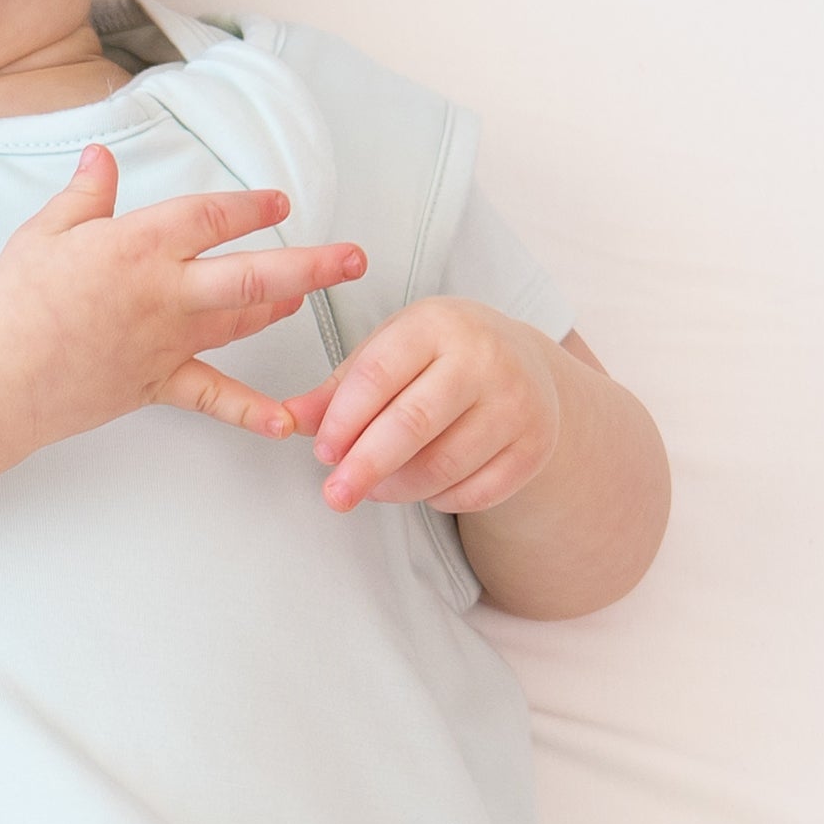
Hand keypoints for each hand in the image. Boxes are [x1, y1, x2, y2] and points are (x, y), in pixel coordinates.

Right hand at [0, 149, 365, 457]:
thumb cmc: (12, 302)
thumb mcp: (45, 233)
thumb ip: (86, 195)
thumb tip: (101, 159)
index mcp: (142, 243)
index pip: (214, 216)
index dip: (252, 206)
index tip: (278, 202)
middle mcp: (167, 290)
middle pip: (255, 271)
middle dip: (312, 263)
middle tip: (355, 258)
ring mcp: (167, 340)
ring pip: (241, 322)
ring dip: (280, 308)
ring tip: (305, 297)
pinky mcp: (156, 383)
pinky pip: (212, 398)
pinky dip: (249, 412)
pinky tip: (286, 422)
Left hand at [289, 299, 564, 514]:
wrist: (524, 364)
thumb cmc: (436, 360)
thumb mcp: (387, 355)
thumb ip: (336, 390)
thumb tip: (288, 419)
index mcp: (437, 324)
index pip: (377, 375)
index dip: (342, 421)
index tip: (322, 453)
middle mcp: (485, 357)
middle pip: (412, 424)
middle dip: (365, 466)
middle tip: (334, 496)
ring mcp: (518, 402)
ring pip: (442, 466)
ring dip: (397, 489)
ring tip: (375, 489)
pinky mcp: (535, 446)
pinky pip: (475, 492)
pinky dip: (439, 500)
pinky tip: (426, 488)